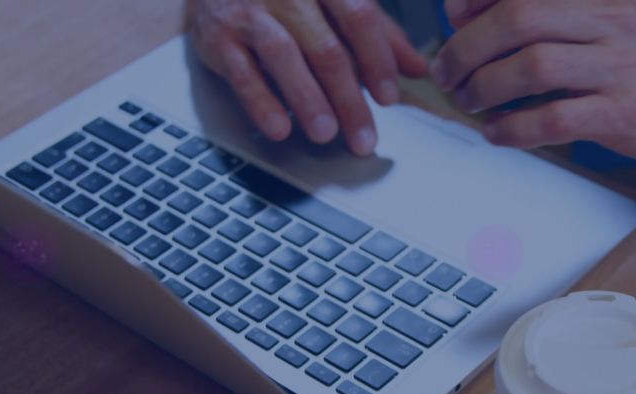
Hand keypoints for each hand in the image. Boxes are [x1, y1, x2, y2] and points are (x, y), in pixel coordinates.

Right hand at [187, 0, 427, 155]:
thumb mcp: (335, 4)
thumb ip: (378, 33)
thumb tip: (417, 68)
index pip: (358, 16)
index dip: (376, 58)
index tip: (389, 97)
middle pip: (325, 47)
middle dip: (348, 98)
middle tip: (363, 138)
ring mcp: (250, 11)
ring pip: (283, 56)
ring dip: (307, 99)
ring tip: (326, 134)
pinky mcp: (219, 37)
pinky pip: (242, 72)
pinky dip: (261, 102)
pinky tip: (279, 129)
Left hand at [433, 0, 635, 160]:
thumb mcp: (604, 10)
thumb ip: (545, 7)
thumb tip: (464, 12)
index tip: (453, 17)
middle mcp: (609, 17)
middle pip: (519, 18)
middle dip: (469, 47)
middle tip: (448, 71)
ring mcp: (619, 66)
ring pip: (533, 66)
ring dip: (485, 87)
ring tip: (470, 100)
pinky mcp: (622, 113)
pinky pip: (554, 118)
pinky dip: (514, 128)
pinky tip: (498, 132)